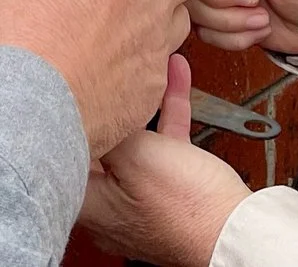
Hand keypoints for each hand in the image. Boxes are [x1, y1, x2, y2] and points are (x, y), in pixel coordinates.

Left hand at [81, 53, 250, 266]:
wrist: (235, 231)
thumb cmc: (186, 209)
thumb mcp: (137, 157)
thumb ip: (109, 125)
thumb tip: (88, 100)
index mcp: (90, 204)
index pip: (61, 156)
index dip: (62, 119)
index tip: (66, 89)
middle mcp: (109, 205)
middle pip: (97, 145)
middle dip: (104, 105)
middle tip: (103, 73)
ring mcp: (139, 197)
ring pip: (133, 140)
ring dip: (140, 102)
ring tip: (142, 67)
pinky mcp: (170, 188)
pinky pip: (163, 143)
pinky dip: (167, 112)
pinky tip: (176, 78)